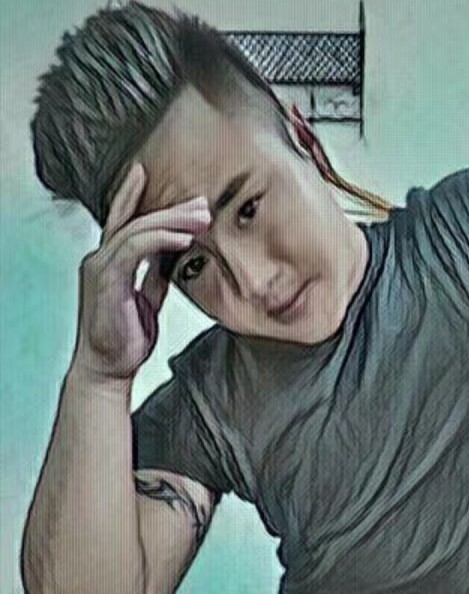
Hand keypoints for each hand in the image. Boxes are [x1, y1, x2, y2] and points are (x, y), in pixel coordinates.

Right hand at [72, 162, 210, 381]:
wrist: (109, 368)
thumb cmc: (125, 337)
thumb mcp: (146, 297)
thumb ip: (155, 274)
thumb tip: (172, 257)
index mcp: (111, 261)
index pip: (127, 221)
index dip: (141, 196)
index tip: (170, 185)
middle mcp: (102, 258)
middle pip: (137, 220)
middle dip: (172, 209)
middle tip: (203, 204)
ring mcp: (101, 267)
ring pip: (138, 229)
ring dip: (173, 221)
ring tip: (202, 218)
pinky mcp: (107, 280)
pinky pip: (135, 249)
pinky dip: (161, 240)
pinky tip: (184, 239)